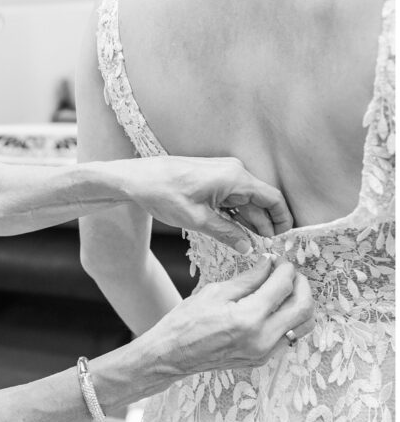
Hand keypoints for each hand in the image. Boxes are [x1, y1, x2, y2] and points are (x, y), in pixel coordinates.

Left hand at [119, 155, 292, 254]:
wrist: (138, 178)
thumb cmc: (164, 194)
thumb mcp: (197, 220)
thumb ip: (227, 234)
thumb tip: (249, 247)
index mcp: (235, 178)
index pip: (272, 199)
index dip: (282, 220)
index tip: (284, 240)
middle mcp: (234, 172)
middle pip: (261, 201)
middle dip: (265, 225)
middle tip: (267, 250)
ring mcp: (224, 174)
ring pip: (246, 201)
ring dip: (250, 222)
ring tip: (253, 246)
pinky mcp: (213, 179)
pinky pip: (233, 199)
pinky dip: (236, 215)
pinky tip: (236, 233)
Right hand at [140, 257, 314, 386]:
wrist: (171, 356)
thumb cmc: (185, 324)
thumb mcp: (215, 293)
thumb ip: (248, 279)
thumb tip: (268, 264)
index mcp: (248, 319)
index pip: (283, 286)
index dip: (284, 268)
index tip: (277, 260)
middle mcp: (262, 339)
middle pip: (304, 307)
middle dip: (301, 284)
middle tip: (287, 273)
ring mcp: (264, 352)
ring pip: (303, 325)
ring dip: (301, 302)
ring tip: (285, 289)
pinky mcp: (262, 359)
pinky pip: (289, 336)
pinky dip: (290, 318)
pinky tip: (275, 307)